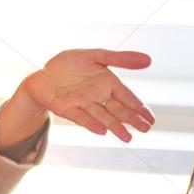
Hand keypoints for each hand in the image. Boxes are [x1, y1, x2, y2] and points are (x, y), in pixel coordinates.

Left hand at [0, 48, 155, 143]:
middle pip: (118, 111)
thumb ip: (120, 59)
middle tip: (146, 129)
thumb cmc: (69, 63)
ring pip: (102, 117)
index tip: (151, 119)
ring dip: (114, 127)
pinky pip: (81, 117)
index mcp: (107, 83)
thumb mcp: (95, 56)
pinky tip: (102, 131)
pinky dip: (91, 123)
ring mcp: (83, 104)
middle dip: (132, 120)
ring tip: (128, 138)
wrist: (42, 72)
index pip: (128, 98)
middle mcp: (98, 97)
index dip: (140, 108)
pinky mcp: (67, 109)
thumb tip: (150, 60)